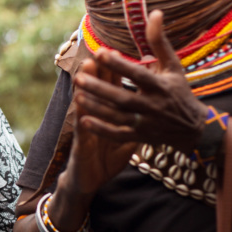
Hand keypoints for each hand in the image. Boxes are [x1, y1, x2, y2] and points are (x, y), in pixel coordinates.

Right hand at [68, 55, 138, 195]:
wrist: (87, 178)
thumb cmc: (106, 156)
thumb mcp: (123, 135)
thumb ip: (132, 117)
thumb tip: (148, 98)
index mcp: (108, 114)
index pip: (111, 88)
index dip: (111, 72)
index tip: (111, 53)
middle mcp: (93, 118)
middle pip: (96, 94)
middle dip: (96, 76)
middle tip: (94, 56)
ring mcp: (86, 132)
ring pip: (85, 110)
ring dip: (85, 94)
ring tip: (82, 78)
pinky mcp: (82, 148)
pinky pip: (84, 136)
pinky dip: (85, 125)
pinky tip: (82, 116)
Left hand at [74, 10, 206, 153]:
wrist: (193, 128)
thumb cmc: (179, 90)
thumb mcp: (173, 65)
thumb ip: (159, 41)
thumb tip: (154, 12)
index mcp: (161, 86)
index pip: (138, 75)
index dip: (120, 65)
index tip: (100, 52)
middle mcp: (153, 105)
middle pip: (124, 98)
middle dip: (101, 89)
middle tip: (78, 77)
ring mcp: (146, 123)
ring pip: (118, 116)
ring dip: (97, 108)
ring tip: (77, 95)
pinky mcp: (140, 136)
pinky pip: (119, 135)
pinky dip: (102, 130)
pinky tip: (84, 121)